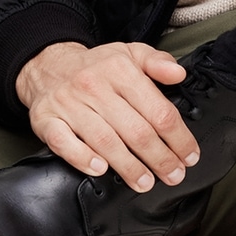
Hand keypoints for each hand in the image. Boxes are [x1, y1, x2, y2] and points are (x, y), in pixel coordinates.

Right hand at [15, 41, 199, 190]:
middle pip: (135, 130)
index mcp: (119, 69)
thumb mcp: (129, 53)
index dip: (178, 137)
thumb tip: (178, 74)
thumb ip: (157, 62)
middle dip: (159, 158)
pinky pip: (64, 142)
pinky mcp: (46, 119)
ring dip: (128, 166)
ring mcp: (68, 104)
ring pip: (104, 141)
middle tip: (173, 175)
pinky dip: (82, 158)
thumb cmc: (95, 67)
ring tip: (145, 182)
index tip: (189, 155)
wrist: (48, 66)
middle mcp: (93, 86)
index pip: (158, 110)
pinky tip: (100, 169)